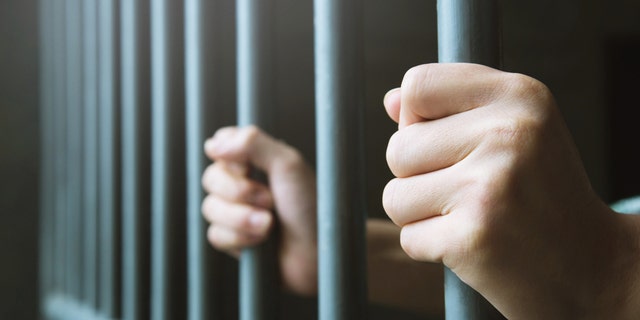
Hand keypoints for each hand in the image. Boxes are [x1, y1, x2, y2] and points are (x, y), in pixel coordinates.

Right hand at [202, 126, 316, 293]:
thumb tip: (212, 144)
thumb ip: (252, 143)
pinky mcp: (234, 240)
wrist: (319, 253)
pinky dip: (240, 237)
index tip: (248, 166)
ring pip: (210, 208)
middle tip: (270, 200)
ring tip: (270, 224)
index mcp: (257, 160)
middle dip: (239, 191)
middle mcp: (244, 183)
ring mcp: (237, 212)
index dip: (228, 157)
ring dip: (241, 217)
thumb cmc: (312, 207)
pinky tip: (262, 241)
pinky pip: (216, 234)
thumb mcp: (288, 165)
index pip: (220, 145)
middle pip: (210, 177)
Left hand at [382, 63, 639, 318]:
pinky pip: (409, 237)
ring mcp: (490, 187)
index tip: (448, 143)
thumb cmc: (542, 193)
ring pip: (395, 196)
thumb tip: (390, 101)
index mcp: (519, 95)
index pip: (417, 86)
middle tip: (468, 191)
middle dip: (417, 176)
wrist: (593, 267)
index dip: (415, 119)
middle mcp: (508, 134)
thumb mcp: (516, 130)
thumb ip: (451, 108)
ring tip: (468, 216)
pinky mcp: (473, 238)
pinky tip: (472, 244)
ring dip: (420, 214)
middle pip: (398, 147)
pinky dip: (430, 246)